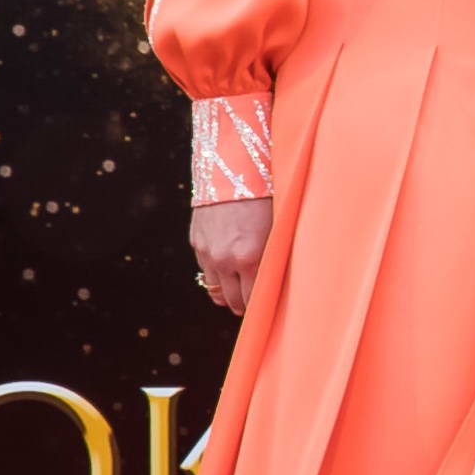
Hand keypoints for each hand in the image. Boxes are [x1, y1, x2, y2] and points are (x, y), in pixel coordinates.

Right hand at [192, 196, 271, 313]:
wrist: (232, 166)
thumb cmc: (264, 195)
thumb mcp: (277, 227)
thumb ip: (274, 256)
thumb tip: (278, 279)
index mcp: (249, 257)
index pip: (253, 298)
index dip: (261, 306)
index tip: (268, 308)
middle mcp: (224, 258)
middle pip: (232, 300)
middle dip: (244, 305)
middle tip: (253, 306)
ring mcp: (207, 251)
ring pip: (214, 289)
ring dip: (227, 293)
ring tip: (239, 293)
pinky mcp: (196, 241)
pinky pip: (205, 270)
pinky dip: (216, 274)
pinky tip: (227, 271)